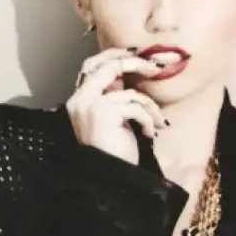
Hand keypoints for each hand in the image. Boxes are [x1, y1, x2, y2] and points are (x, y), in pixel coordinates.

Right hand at [65, 48, 167, 164]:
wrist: (109, 179)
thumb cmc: (114, 152)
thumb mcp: (114, 118)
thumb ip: (115, 95)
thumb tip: (133, 71)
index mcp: (79, 100)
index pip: (92, 65)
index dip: (115, 55)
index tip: (138, 55)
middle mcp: (80, 100)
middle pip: (109, 66)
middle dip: (137, 63)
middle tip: (156, 67)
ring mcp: (90, 105)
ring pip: (130, 92)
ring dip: (150, 106)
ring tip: (157, 121)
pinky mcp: (104, 113)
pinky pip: (136, 106)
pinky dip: (148, 119)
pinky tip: (149, 133)